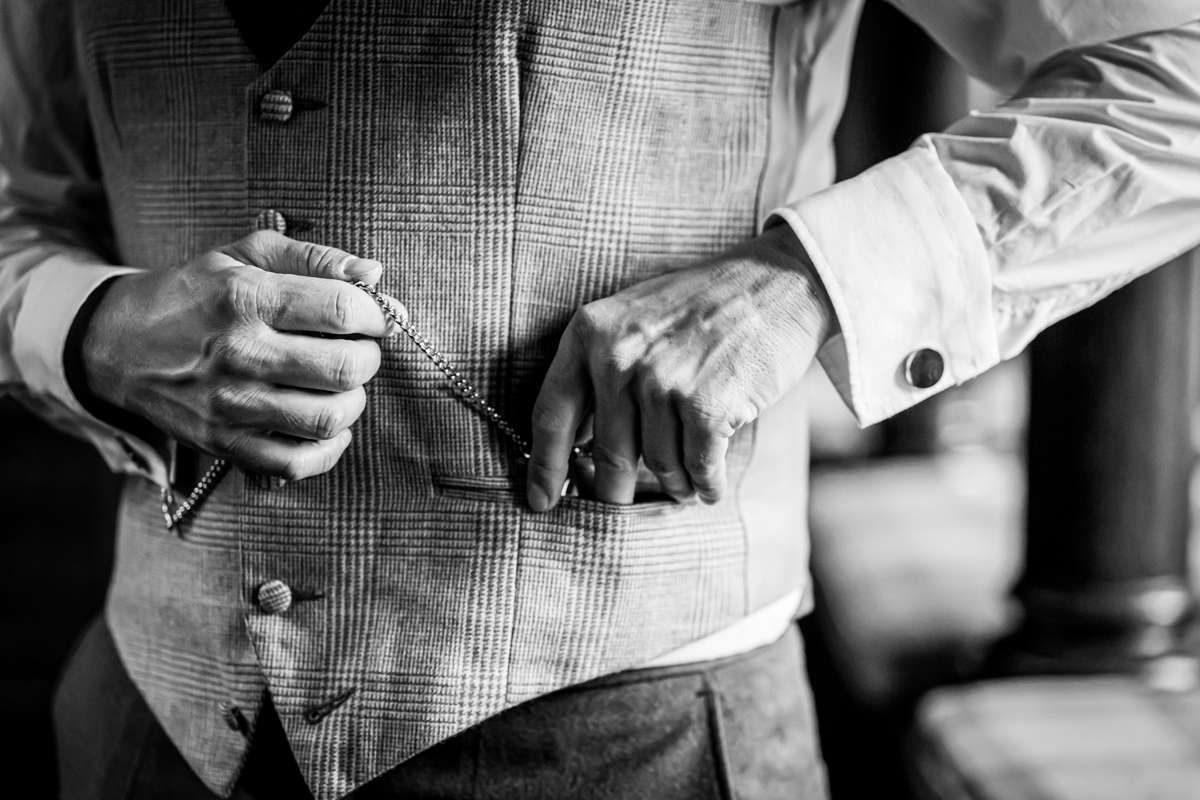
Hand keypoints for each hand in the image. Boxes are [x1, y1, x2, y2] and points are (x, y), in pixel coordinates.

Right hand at [82, 231, 402, 479]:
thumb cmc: (196, 294)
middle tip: (356, 350)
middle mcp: (239, 353)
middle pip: (344, 367)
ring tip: (339, 385)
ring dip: (352, 401)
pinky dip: (327, 448)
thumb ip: (316, 258)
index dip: (376, 315)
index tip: (375, 318)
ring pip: (329, 417)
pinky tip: (325, 424)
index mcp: (246, 297)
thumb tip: (375, 273)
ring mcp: (231, 405)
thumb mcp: (246, 254)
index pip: (342, 309)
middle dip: (368, 357)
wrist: (119, 344)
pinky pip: (298, 462)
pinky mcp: (224, 444)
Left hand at [526, 224, 834, 510]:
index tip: (539, 502)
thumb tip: (573, 445)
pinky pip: (698, 469)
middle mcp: (619, 357)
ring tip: (687, 475)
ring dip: (674, 481)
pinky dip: (706, 484)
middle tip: (622, 503)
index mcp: (590, 333)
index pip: (551, 413)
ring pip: (657, 464)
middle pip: (607, 454)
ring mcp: (663, 381)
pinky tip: (709, 483)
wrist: (778, 282)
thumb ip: (598, 371)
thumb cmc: (702, 306)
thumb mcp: (633, 320)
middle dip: (615, 490)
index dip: (543, 466)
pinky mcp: (707, 404)